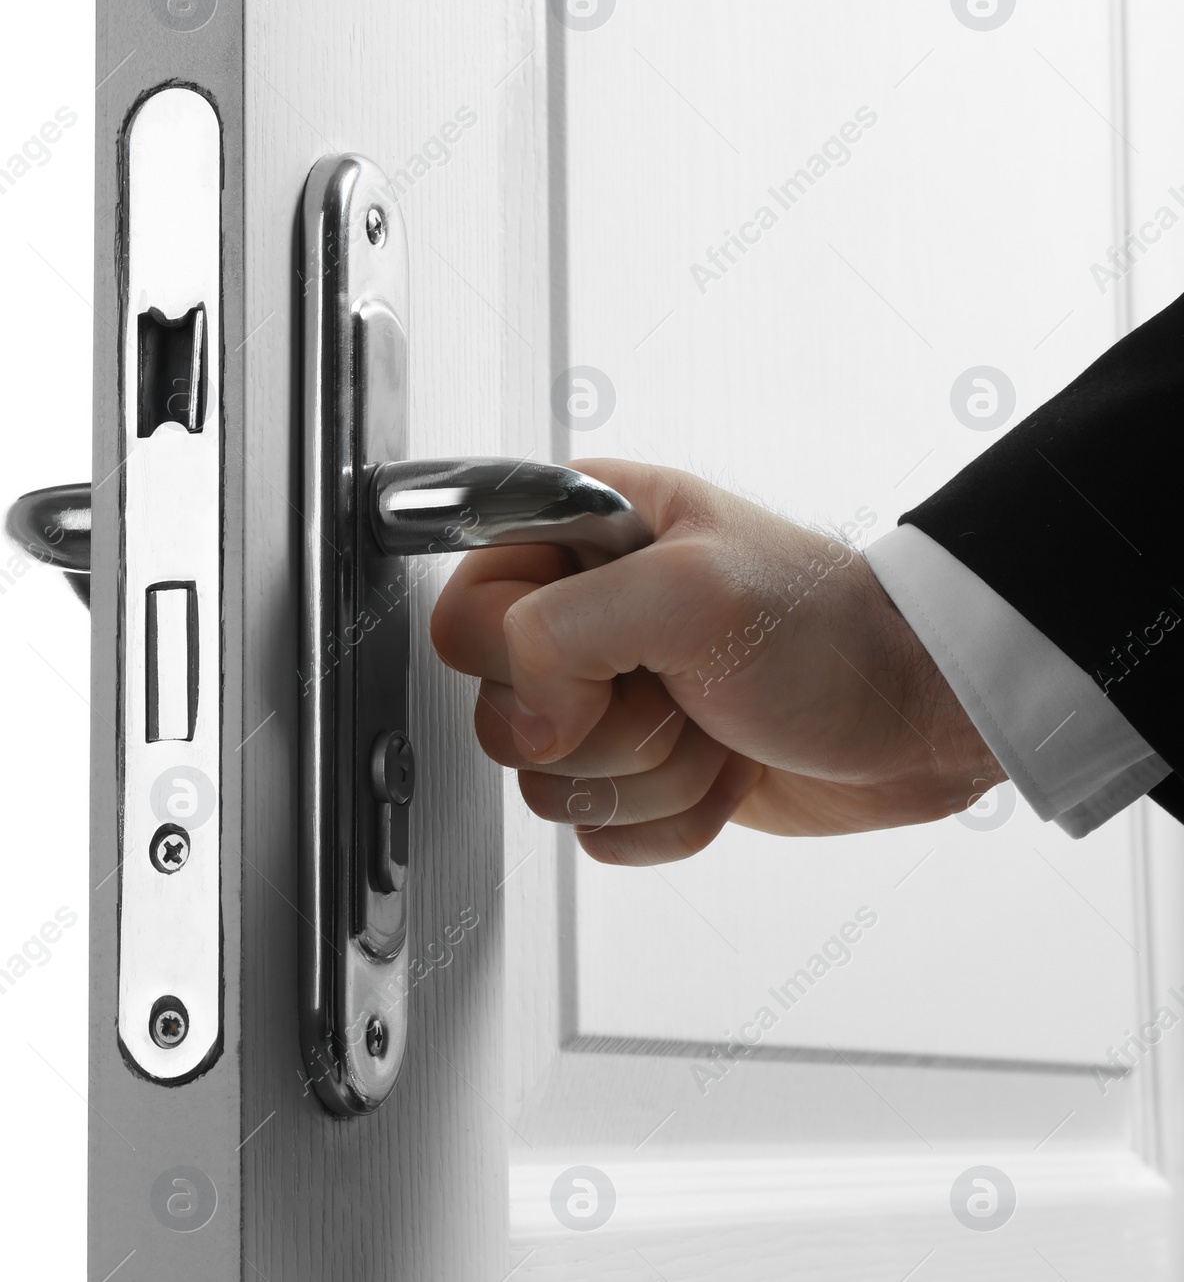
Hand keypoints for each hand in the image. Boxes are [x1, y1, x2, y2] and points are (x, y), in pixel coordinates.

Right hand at [429, 459, 1004, 864]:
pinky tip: (723, 768)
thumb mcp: (691, 592)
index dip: (522, 658)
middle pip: (499, 714)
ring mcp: (603, 701)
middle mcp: (577, 620)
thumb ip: (562, 631)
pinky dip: (673, 819)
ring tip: (713, 725)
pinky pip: (597, 835)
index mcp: (573, 542)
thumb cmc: (827, 630)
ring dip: (651, 776)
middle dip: (605, 728)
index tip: (601, 662)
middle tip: (676, 690)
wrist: (913, 715)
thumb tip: (524, 721)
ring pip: (547, 786)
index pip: (464, 616)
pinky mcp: (633, 773)